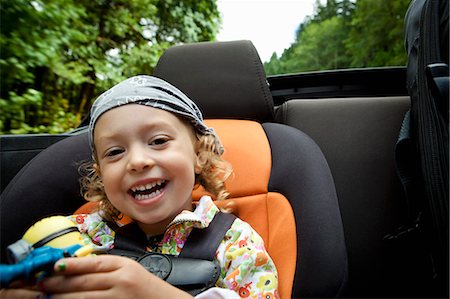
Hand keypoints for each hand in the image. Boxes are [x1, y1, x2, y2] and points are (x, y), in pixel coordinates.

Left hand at [39, 255, 193, 298]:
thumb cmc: (147, 287)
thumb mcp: (130, 269)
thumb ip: (108, 267)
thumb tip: (77, 266)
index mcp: (124, 265)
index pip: (92, 263)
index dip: (70, 265)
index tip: (53, 265)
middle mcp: (122, 280)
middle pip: (84, 281)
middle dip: (59, 282)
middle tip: (41, 282)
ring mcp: (119, 297)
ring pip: (84, 297)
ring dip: (62, 296)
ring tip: (46, 295)